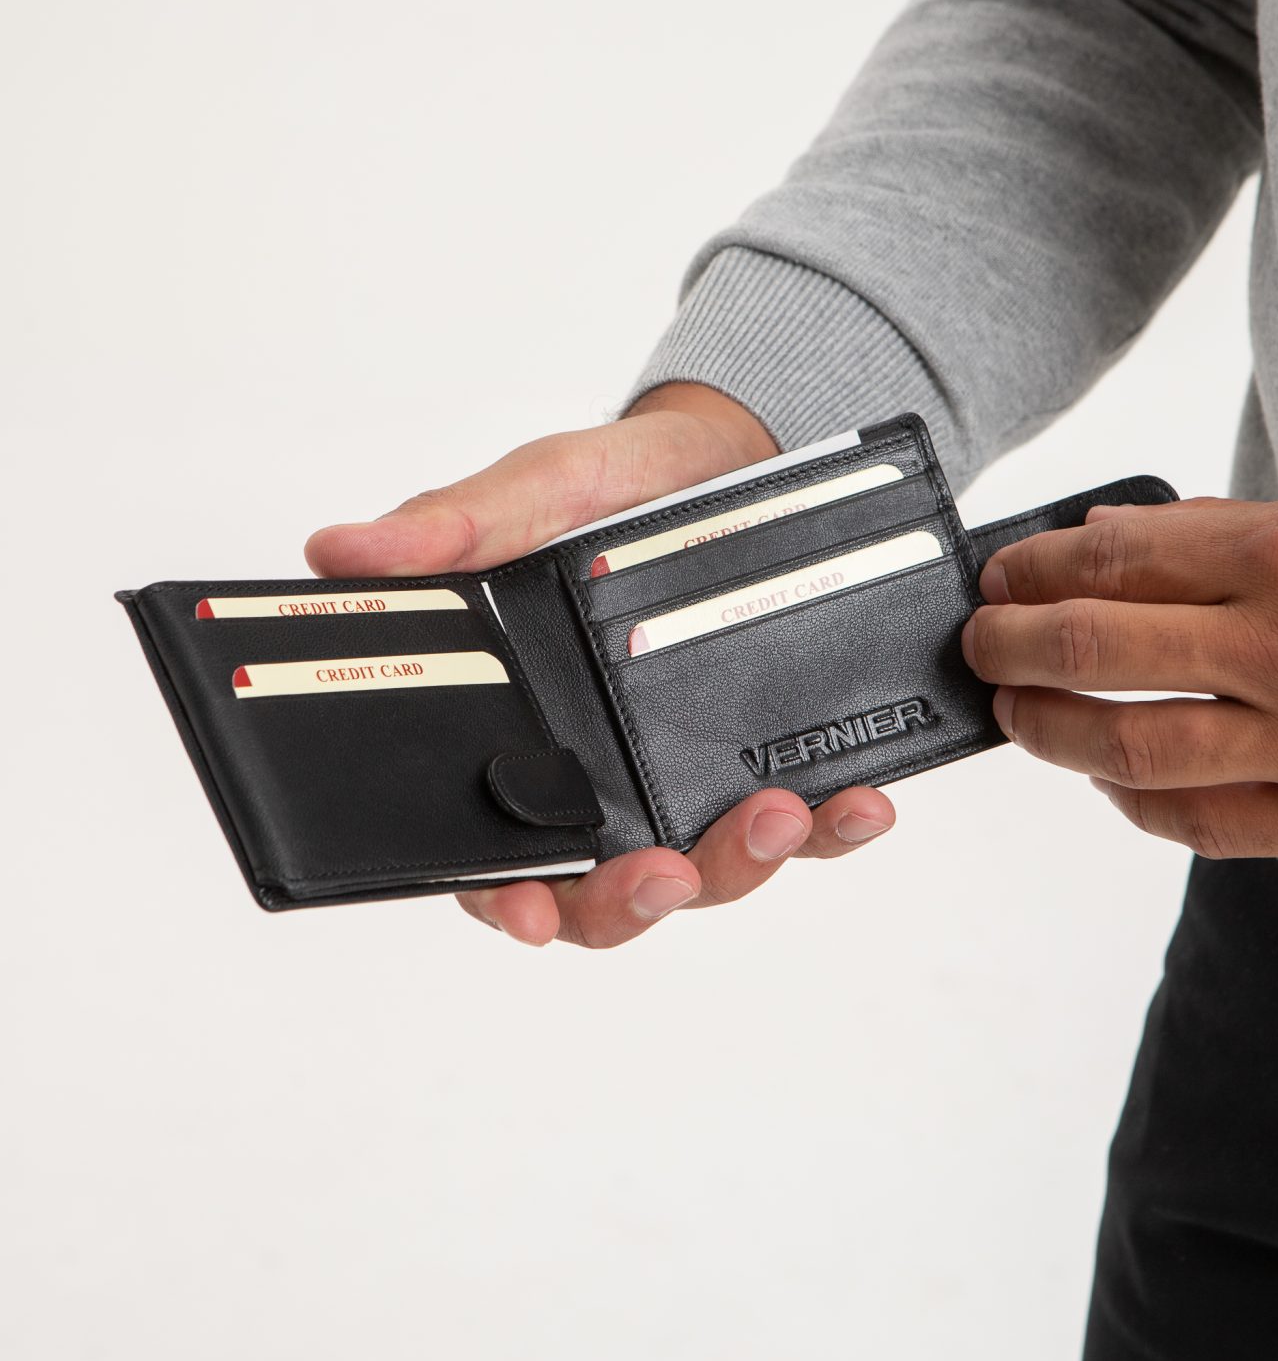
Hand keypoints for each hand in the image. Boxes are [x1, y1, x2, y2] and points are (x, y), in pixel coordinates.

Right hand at [305, 384, 896, 943]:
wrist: (729, 451)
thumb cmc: (609, 487)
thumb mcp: (532, 494)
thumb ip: (450, 530)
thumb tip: (337, 551)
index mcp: (521, 736)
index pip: (492, 848)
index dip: (501, 896)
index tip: (523, 910)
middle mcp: (603, 777)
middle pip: (601, 893)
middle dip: (630, 903)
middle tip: (664, 873)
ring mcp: (690, 778)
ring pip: (706, 874)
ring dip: (740, 866)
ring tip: (776, 814)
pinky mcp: (771, 759)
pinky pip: (806, 826)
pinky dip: (833, 829)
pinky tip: (857, 802)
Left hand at [960, 495, 1277, 860]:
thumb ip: (1218, 531)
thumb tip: (1102, 535)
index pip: (1116, 559)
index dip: (1035, 568)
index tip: (1002, 577)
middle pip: (1095, 650)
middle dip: (1010, 644)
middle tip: (982, 642)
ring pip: (1129, 749)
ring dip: (1049, 729)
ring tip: (1017, 708)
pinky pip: (1198, 822)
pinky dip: (1133, 801)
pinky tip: (1105, 775)